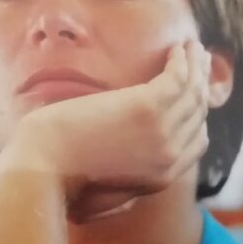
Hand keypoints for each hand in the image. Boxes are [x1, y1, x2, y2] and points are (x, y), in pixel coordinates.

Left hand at [0, 41, 210, 213]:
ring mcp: (162, 132)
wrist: (41, 169)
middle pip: (198, 113)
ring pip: (192, 92)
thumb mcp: (101, 196)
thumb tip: (134, 181)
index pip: (196, 142)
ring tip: (193, 47)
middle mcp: (170, 157)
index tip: (192, 94)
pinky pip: (178, 79)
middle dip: (202, 85)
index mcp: (160, 177)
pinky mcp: (147, 108)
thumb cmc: (58, 181)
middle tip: (199, 61)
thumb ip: (124, 189)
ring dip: (196, 66)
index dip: (198, 116)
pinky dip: (182, 62)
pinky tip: (177, 49)